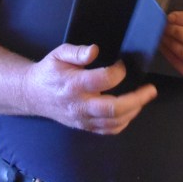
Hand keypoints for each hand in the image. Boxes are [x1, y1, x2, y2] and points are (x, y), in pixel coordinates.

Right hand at [24, 44, 156, 134]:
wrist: (32, 95)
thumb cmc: (49, 71)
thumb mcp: (58, 54)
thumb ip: (76, 51)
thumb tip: (94, 50)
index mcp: (74, 84)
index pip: (103, 79)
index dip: (119, 71)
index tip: (122, 63)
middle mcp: (80, 104)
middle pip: (113, 108)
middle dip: (137, 99)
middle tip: (150, 89)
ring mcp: (82, 119)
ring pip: (114, 122)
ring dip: (134, 111)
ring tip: (144, 98)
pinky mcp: (84, 127)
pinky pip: (107, 130)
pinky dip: (123, 123)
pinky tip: (131, 111)